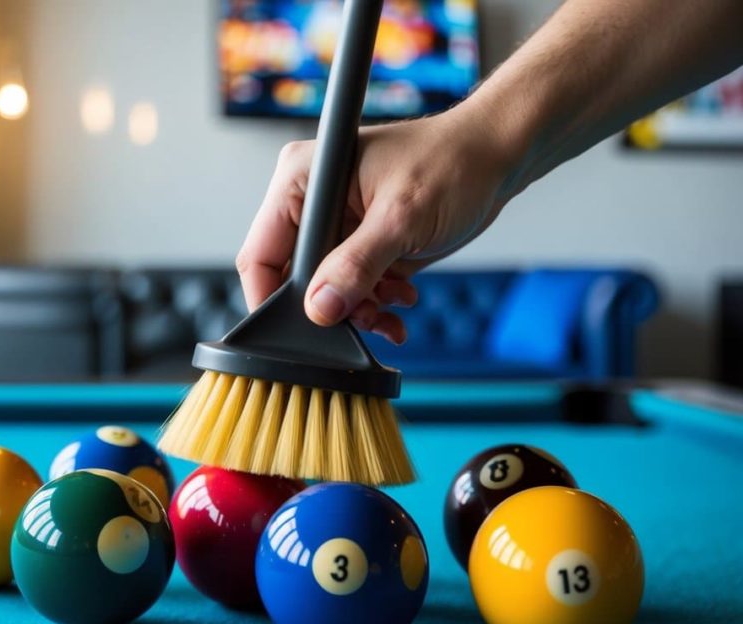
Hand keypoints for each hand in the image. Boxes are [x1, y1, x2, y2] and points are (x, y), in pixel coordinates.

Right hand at [236, 103, 516, 343]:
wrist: (497, 156)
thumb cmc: (452, 161)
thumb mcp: (400, 218)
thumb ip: (356, 266)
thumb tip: (319, 308)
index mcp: (300, 180)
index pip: (261, 252)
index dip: (271, 298)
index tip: (295, 333)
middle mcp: (312, 203)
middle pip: (292, 278)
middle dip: (327, 307)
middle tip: (362, 318)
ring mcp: (336, 226)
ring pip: (323, 290)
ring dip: (356, 309)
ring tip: (390, 310)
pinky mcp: (360, 243)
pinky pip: (351, 288)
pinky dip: (373, 303)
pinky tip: (400, 297)